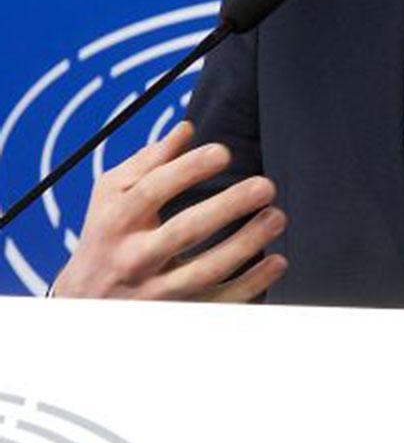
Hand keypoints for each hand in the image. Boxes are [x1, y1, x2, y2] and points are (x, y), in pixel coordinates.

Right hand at [49, 121, 286, 301]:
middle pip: (183, 231)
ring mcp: (156, 291)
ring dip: (247, 243)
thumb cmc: (106, 237)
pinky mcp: (178, 312)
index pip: (152, 191)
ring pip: (206, 270)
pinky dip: (252, 284)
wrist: (86, 301)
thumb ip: (147, 163)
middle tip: (265, 185)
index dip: (188, 169)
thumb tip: (187, 129)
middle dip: (227, 206)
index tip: (223, 152)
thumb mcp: (110, 198)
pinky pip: (220, 301)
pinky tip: (278, 260)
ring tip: (277, 217)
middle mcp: (133, 258)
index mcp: (116, 222)